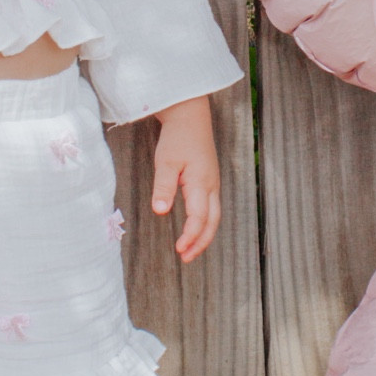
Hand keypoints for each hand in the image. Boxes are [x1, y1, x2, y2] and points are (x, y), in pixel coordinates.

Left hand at [150, 96, 220, 262]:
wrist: (190, 116)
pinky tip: (194, 229)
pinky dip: (205, 223)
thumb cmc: (177, 137)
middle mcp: (212, 186)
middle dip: (201, 243)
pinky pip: (212, 208)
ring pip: (214, 216)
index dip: (190, 236)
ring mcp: (213, 183)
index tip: (179, 249)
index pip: (199, 217)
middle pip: (212, 222)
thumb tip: (161, 212)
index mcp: (201, 182)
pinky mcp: (210, 180)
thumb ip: (163, 187)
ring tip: (189, 250)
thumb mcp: (165, 161)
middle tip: (186, 258)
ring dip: (204, 235)